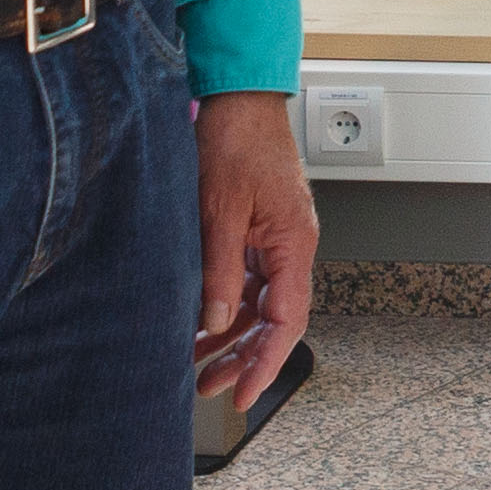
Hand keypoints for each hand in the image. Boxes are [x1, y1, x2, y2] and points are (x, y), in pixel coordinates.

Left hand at [196, 92, 316, 412]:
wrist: (237, 97)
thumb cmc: (237, 140)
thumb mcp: (220, 211)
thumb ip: (219, 271)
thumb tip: (216, 323)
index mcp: (294, 243)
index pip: (287, 321)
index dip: (265, 362)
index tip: (243, 393)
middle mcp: (291, 246)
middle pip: (275, 320)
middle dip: (244, 358)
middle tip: (211, 387)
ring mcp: (274, 239)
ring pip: (258, 305)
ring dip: (231, 336)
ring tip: (196, 363)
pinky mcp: (256, 230)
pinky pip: (245, 281)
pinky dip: (224, 306)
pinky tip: (199, 323)